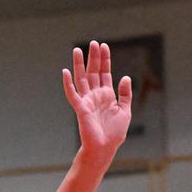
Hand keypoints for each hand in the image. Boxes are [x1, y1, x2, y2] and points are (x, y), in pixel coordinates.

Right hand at [62, 41, 131, 159]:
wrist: (105, 148)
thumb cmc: (115, 133)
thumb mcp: (125, 111)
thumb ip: (125, 94)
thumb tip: (125, 77)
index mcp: (107, 95)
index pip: (105, 73)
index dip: (105, 60)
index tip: (104, 46)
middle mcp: (95, 95)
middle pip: (93, 72)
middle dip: (94, 58)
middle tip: (94, 43)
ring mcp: (87, 100)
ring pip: (82, 79)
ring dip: (80, 65)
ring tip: (78, 50)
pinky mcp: (80, 108)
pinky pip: (72, 94)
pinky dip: (68, 83)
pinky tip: (66, 71)